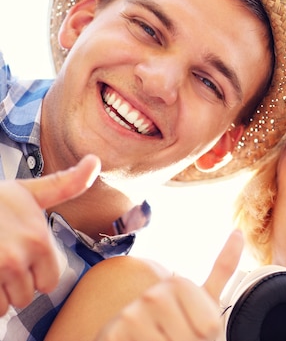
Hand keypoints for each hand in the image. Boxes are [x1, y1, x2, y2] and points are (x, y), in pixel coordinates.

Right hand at [0, 154, 99, 313]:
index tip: (23, 260)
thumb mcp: (30, 191)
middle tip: (3, 263)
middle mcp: (16, 259)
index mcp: (37, 241)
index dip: (36, 275)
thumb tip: (95, 160)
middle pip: (26, 296)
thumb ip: (66, 184)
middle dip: (16, 286)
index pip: (48, 283)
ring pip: (5, 305)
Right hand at [94, 230, 243, 340]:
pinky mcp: (112, 334)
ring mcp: (131, 314)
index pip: (210, 328)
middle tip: (173, 338)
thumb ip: (222, 269)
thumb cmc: (178, 326)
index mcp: (179, 284)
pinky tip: (137, 340)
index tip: (193, 332)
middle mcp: (153, 294)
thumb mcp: (205, 303)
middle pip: (191, 338)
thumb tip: (238, 232)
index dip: (206, 338)